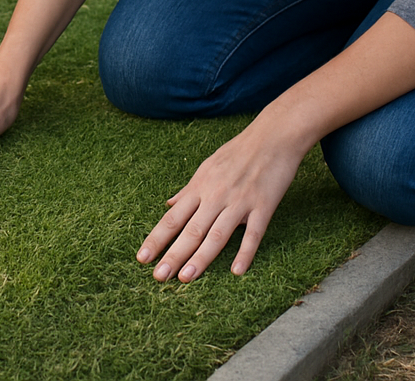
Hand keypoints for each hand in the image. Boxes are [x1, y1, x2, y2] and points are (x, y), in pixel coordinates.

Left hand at [136, 117, 308, 281]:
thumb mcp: (207, 167)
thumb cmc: (238, 152)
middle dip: (173, 255)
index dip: (156, 239)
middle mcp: (215, 196)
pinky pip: (253, 233)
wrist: (273, 136)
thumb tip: (168, 204)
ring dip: (200, 258)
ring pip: (216, 235)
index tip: (142, 258)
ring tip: (186, 278)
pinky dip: (245, 252)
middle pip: (190, 230)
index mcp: (200, 188)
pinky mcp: (263, 206)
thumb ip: (189, 190)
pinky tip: (236, 271)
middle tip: (158, 277)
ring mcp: (239, 202)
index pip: (172, 218)